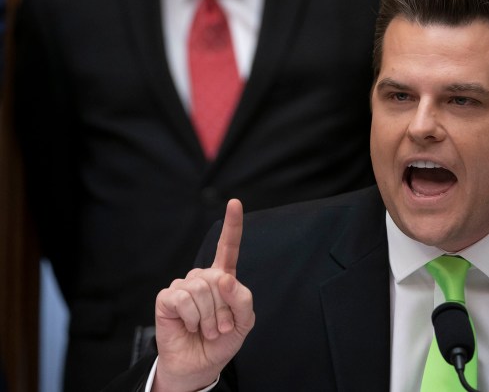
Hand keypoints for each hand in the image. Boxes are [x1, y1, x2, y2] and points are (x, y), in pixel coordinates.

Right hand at [153, 199, 254, 391]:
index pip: (228, 247)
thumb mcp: (245, 321)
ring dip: (209, 317)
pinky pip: (183, 298)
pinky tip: (189, 325)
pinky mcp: (167, 297)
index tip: (235, 202)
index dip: (233, 225)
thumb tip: (223, 277)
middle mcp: (202, 277)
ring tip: (206, 328)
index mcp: (223, 278)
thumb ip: (242, 298)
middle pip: (218, 279)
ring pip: (201, 289)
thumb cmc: (223, 340)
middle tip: (220, 327)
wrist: (201, 364)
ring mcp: (183, 285)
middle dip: (224, 309)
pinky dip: (192, 317)